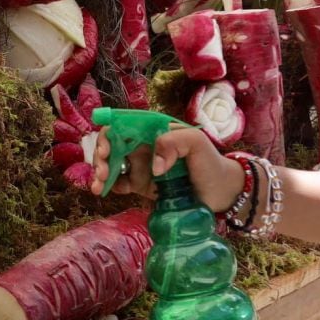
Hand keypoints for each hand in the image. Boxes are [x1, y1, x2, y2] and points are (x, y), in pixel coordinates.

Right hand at [91, 126, 243, 212]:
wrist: (221, 193)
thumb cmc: (211, 163)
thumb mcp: (197, 144)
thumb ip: (174, 142)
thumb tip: (153, 166)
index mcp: (153, 130)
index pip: (123, 125)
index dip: (109, 136)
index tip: (107, 151)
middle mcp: (144, 145)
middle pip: (111, 145)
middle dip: (100, 157)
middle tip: (102, 174)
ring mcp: (141, 165)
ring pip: (111, 164)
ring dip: (99, 172)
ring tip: (98, 187)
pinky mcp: (141, 184)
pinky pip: (119, 183)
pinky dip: (107, 186)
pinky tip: (104, 191)